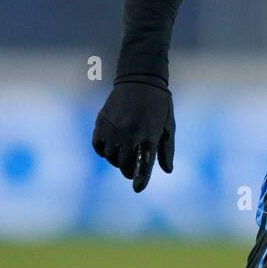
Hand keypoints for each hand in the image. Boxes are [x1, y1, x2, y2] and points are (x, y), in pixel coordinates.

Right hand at [92, 77, 175, 191]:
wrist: (139, 79)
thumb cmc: (159, 104)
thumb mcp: (168, 125)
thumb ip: (166, 149)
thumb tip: (167, 170)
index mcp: (149, 135)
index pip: (143, 163)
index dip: (141, 178)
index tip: (138, 188)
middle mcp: (129, 134)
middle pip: (125, 165)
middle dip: (130, 171)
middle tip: (134, 169)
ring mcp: (113, 129)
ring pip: (111, 158)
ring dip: (117, 161)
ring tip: (125, 154)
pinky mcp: (101, 123)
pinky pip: (98, 147)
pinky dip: (104, 151)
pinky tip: (112, 147)